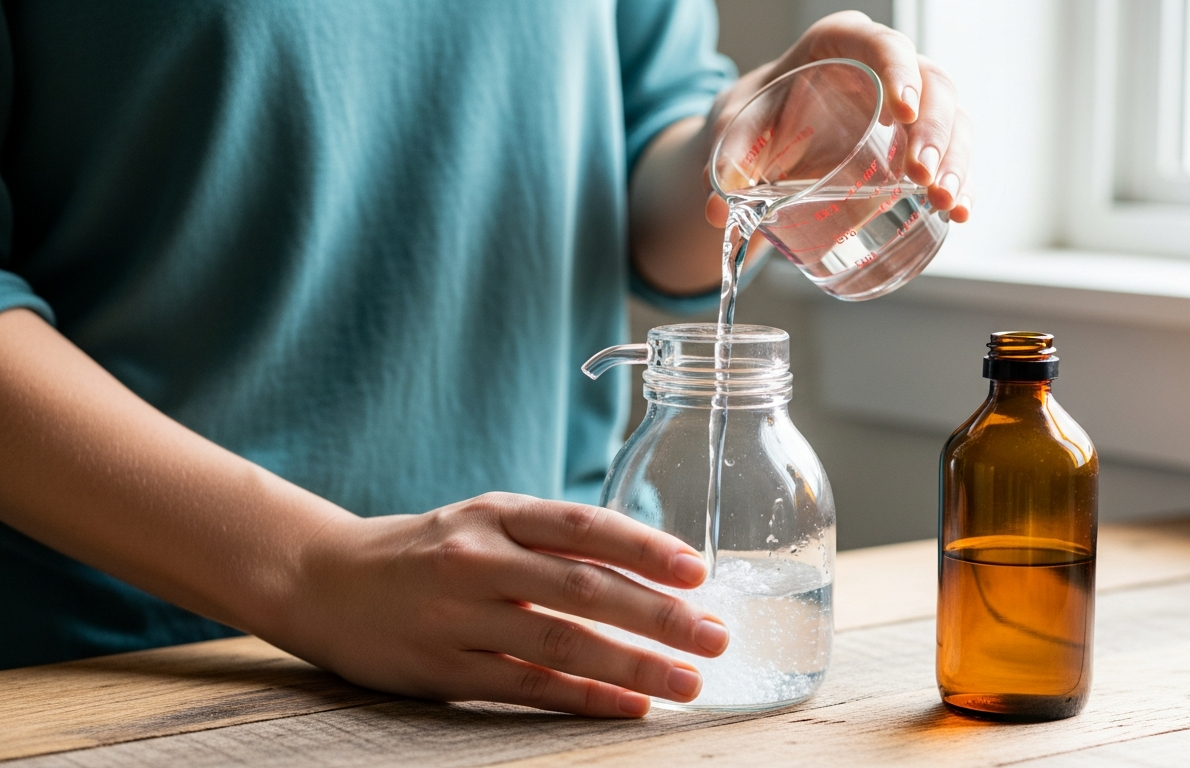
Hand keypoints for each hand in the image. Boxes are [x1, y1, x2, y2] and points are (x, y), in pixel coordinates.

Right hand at [277, 492, 726, 716]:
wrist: (322, 579)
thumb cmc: (425, 549)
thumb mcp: (483, 521)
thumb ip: (552, 540)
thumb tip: (649, 567)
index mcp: (496, 512)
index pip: (584, 526)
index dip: (645, 549)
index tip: (698, 571)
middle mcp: (480, 559)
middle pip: (584, 589)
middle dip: (659, 616)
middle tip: (715, 638)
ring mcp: (460, 616)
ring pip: (563, 643)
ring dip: (634, 666)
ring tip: (688, 683)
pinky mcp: (444, 670)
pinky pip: (529, 686)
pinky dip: (585, 698)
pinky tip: (630, 707)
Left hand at [705, 11, 972, 225]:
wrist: (766, 141)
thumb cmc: (756, 119)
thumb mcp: (734, 130)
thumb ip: (728, 158)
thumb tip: (718, 208)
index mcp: (840, 45)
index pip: (881, 45)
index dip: (899, 71)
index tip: (902, 111)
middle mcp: (885, 68)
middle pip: (930, 85)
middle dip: (934, 132)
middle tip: (921, 176)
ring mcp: (910, 105)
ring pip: (953, 119)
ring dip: (956, 161)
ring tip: (944, 201)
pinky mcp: (920, 141)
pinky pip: (954, 153)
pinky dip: (962, 181)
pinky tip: (959, 212)